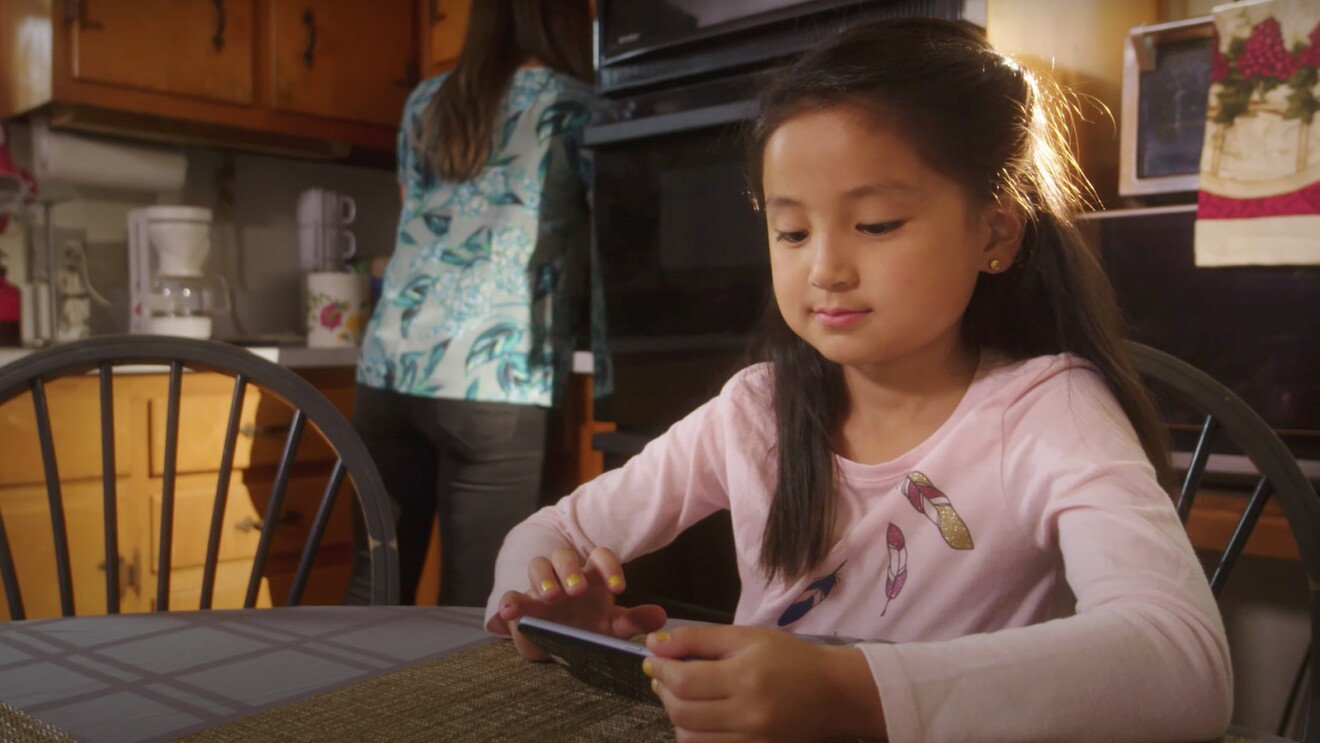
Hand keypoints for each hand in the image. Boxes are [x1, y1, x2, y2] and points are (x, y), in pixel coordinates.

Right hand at [486, 545, 666, 659]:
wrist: (560, 643)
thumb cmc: (589, 627)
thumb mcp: (613, 626)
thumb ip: (635, 620)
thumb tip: (661, 616)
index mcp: (590, 575)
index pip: (600, 557)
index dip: (610, 567)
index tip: (619, 588)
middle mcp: (564, 575)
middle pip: (564, 555)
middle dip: (570, 569)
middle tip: (578, 590)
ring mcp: (541, 587)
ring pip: (538, 565)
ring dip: (544, 578)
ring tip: (551, 596)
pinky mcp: (521, 604)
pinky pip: (510, 596)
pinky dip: (509, 602)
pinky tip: (510, 611)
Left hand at [643, 625, 885, 741]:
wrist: (835, 693)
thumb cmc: (790, 658)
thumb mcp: (747, 637)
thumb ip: (699, 639)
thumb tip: (656, 645)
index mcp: (746, 677)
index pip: (684, 681)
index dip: (661, 670)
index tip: (654, 659)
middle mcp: (748, 714)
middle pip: (682, 712)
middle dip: (664, 691)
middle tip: (665, 675)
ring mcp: (751, 741)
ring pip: (689, 737)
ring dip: (676, 715)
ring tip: (682, 695)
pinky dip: (694, 734)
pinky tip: (701, 715)